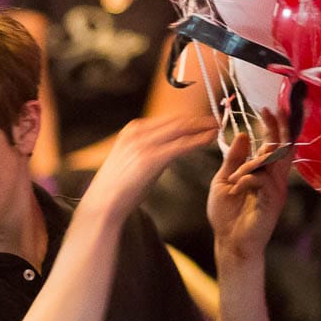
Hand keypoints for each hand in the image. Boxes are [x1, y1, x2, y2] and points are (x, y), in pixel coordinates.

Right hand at [78, 115, 218, 221]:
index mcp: (132, 130)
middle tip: (215, 120)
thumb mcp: (132, 159)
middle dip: (198, 119)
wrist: (104, 202)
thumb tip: (168, 148)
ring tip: (217, 127)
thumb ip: (148, 149)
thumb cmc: (119, 186)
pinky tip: (209, 139)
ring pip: (180, 129)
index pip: (167, 120)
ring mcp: (143, 143)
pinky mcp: (151, 158)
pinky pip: (180, 145)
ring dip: (201, 127)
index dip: (188, 119)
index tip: (203, 120)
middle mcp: (137, 132)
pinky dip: (198, 140)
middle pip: (176, 120)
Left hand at [208, 110, 289, 266]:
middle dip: (278, 127)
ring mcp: (275, 191)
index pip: (274, 145)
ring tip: (234, 179)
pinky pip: (262, 180)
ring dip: (248, 165)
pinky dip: (246, 179)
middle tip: (271, 110)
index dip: (274, 126)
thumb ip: (234, 159)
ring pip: (270, 162)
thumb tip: (244, 135)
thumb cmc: (227, 214)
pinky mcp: (272, 202)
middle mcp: (274, 180)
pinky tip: (237, 190)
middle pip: (282, 148)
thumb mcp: (224, 180)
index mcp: (264, 174)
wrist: (228, 242)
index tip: (268, 108)